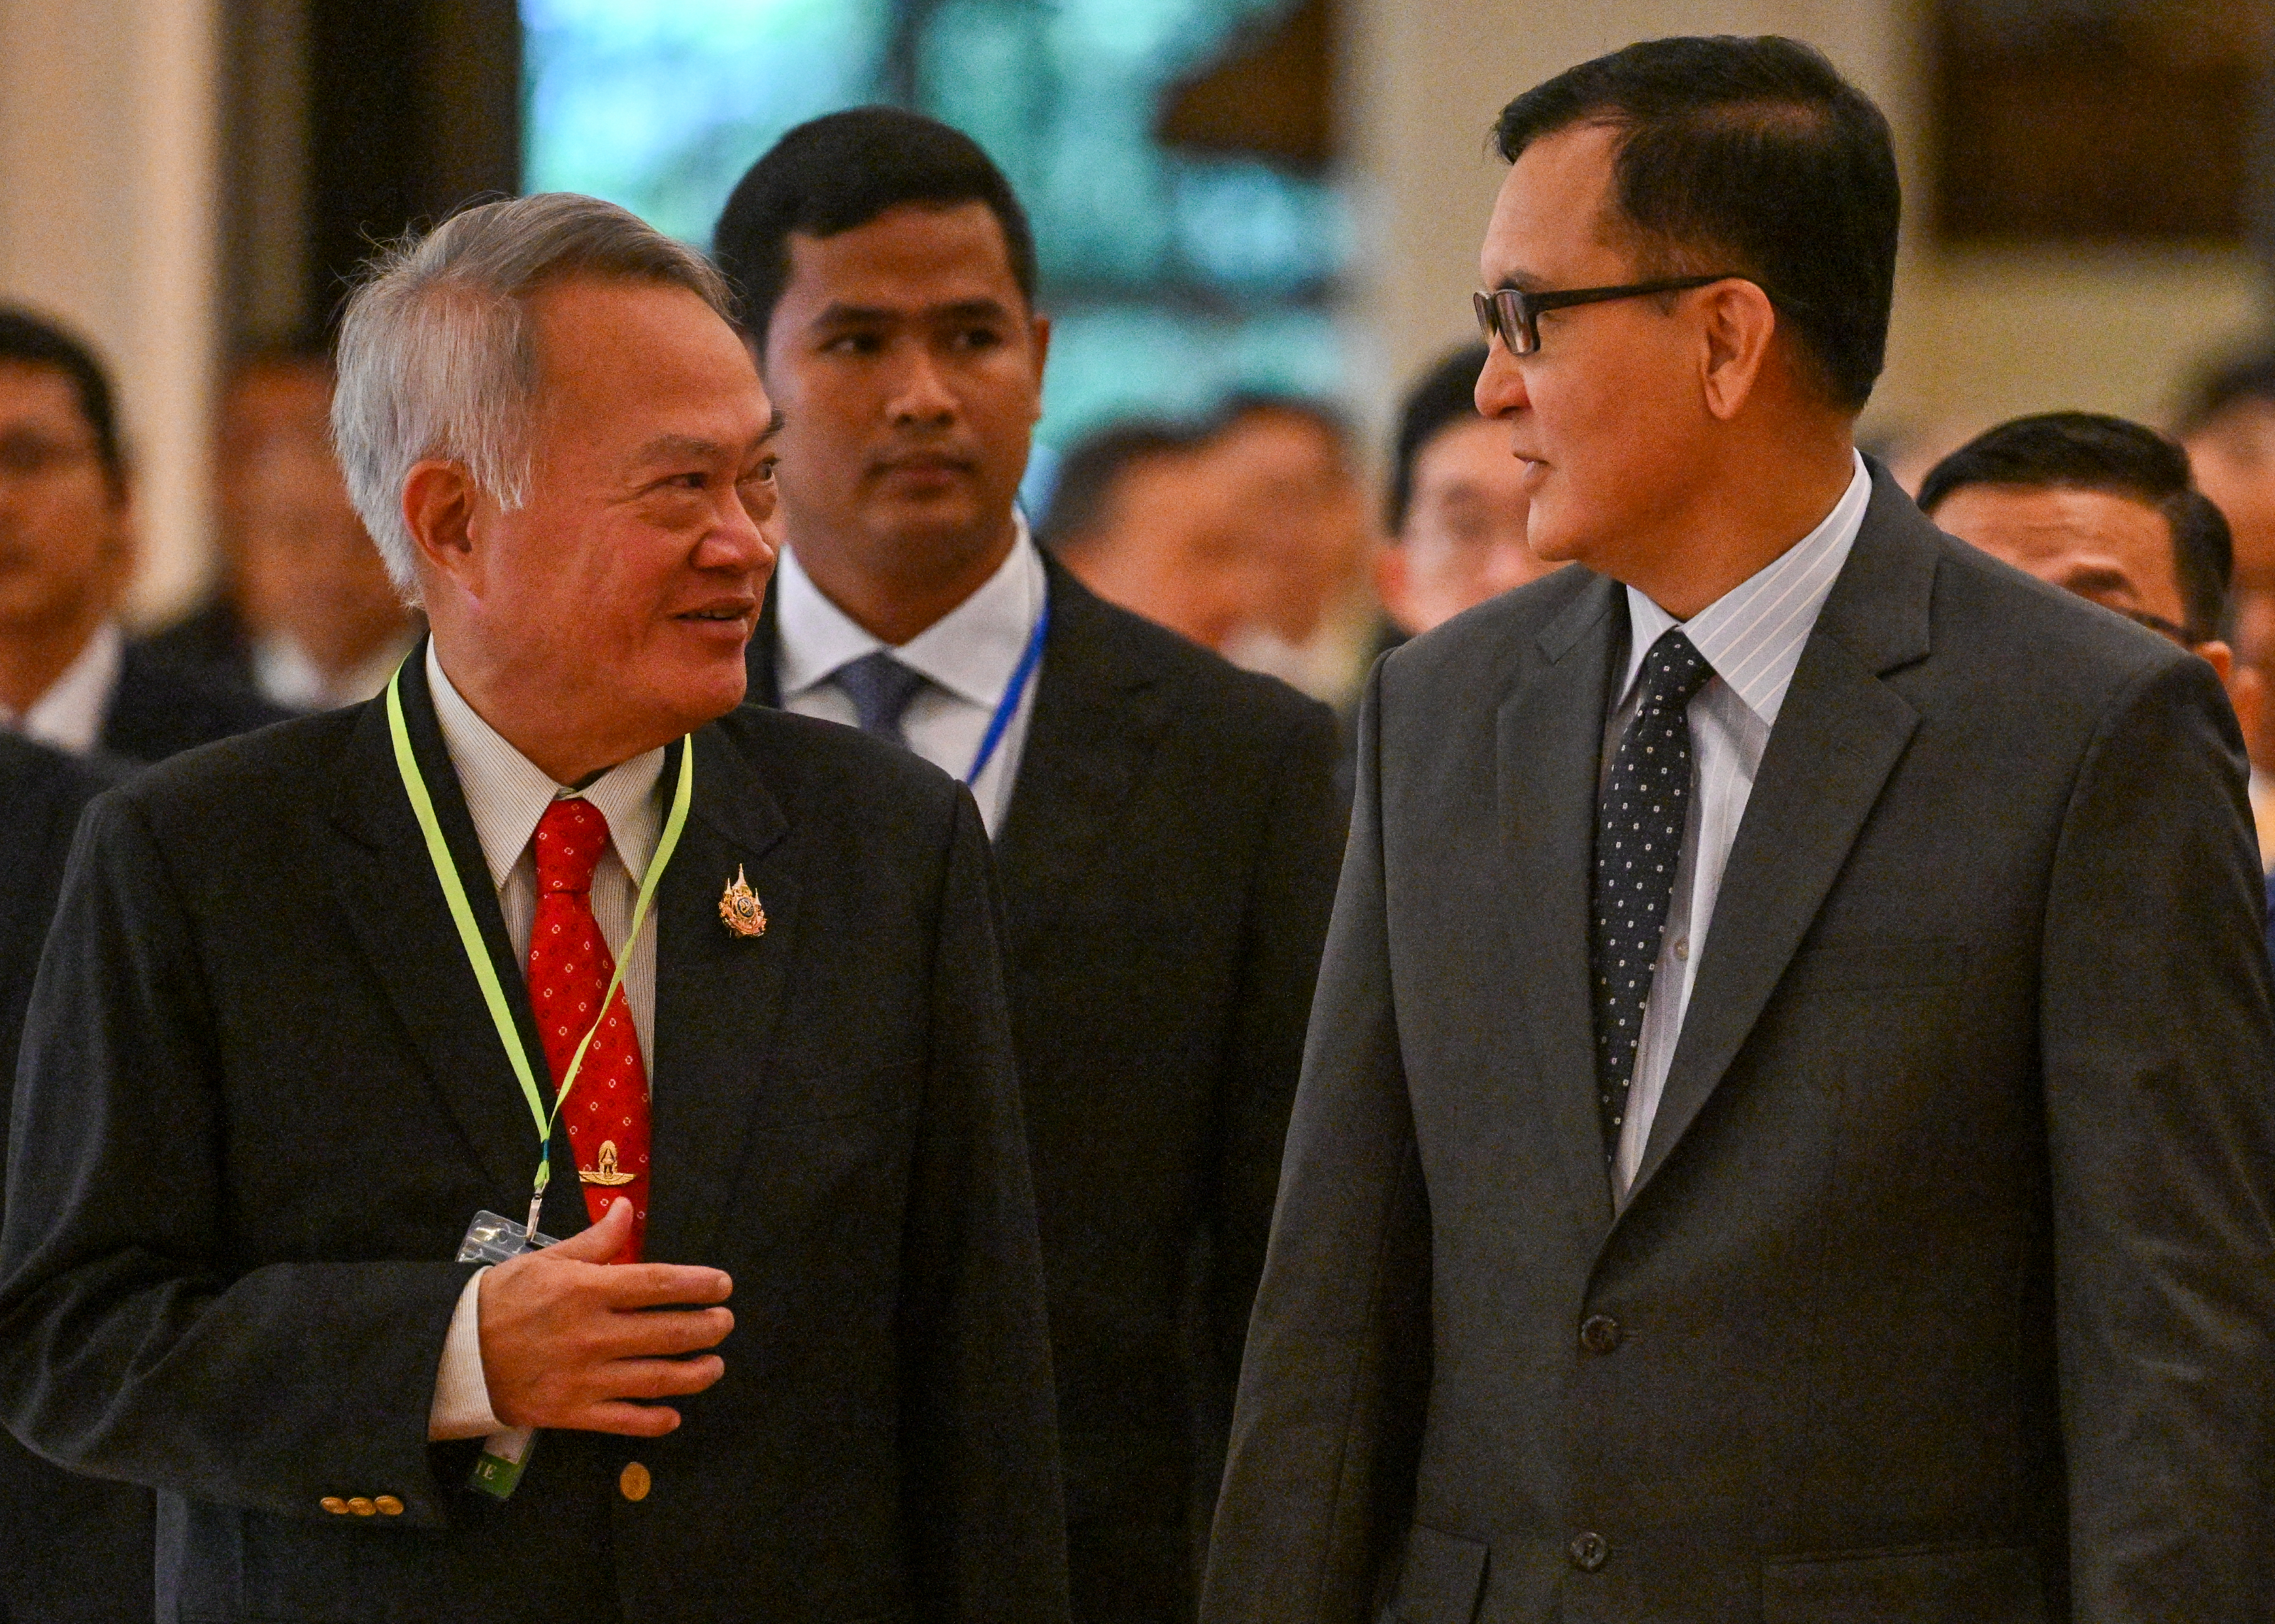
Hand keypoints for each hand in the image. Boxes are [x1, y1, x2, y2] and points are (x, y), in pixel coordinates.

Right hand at [476, 1199, 732, 1435]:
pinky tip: (674, 1415)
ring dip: (695, 1374)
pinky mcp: (571, 1413)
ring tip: (715, 1366)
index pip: (658, 1284)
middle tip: (725, 1323)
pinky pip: (623, 1421)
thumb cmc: (503, 1299)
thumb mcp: (546, 1260)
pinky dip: (654, 1421)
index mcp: (588, 1291)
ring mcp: (585, 1378)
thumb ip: (595, 1240)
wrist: (454, 1353)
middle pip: (668, 1332)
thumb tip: (626, 1208)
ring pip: (656, 1379)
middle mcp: (593, 1334)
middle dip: (707, 1328)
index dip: (698, 1285)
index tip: (723, 1285)